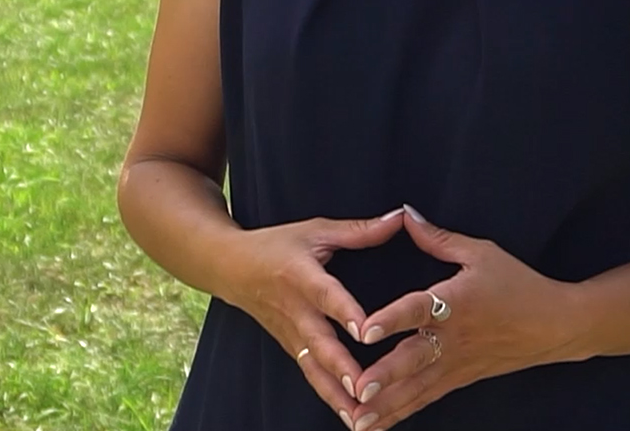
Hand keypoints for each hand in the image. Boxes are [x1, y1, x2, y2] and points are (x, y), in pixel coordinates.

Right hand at [226, 209, 407, 422]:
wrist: (229, 268)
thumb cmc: (277, 245)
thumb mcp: (316, 230)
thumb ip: (359, 230)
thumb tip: (400, 218)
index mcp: (302, 276)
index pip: (327, 296)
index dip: (346, 313)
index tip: (367, 332)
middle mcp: (295, 310)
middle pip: (320, 344)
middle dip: (343, 370)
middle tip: (365, 390)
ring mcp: (291, 334)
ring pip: (314, 370)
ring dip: (336, 395)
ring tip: (361, 417)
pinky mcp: (290, 348)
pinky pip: (311, 376)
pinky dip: (329, 398)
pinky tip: (351, 417)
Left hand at [342, 205, 580, 430]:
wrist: (555, 326)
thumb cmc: (519, 285)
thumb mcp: (482, 253)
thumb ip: (438, 238)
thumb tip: (404, 215)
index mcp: (455, 302)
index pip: (420, 309)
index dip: (392, 318)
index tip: (364, 330)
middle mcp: (452, 338)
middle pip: (415, 359)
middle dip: (385, 376)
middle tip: (357, 388)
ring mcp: (455, 364)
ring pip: (416, 389)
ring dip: (386, 406)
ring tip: (356, 420)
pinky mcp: (457, 381)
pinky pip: (424, 400)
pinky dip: (399, 415)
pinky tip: (373, 426)